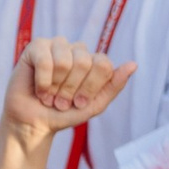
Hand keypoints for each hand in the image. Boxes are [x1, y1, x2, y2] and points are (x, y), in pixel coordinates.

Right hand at [3, 39, 133, 136]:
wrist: (34, 123)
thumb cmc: (64, 113)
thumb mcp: (94, 105)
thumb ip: (114, 86)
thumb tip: (133, 64)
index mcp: (95, 61)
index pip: (103, 65)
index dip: (90, 88)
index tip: (80, 103)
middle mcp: (78, 50)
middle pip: (85, 62)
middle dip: (71, 89)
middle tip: (62, 101)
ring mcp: (58, 45)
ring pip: (65, 62)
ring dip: (56, 87)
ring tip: (50, 96)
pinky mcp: (36, 47)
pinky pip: (45, 61)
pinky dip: (42, 82)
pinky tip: (39, 89)